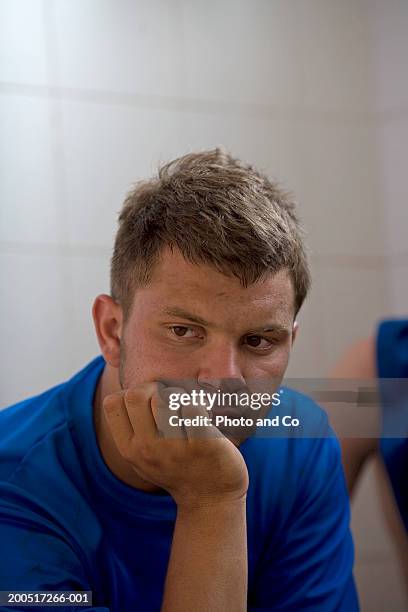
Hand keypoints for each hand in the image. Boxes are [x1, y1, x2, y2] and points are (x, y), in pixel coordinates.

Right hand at [103, 384, 248, 508]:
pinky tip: (205, 416)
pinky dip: (199, 404)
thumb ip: (134, 429)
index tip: (150, 403)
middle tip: (171, 401)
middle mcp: (147, 450)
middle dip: (154, 389)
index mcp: (130, 450)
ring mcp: (174, 449)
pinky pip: (193, 407)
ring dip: (178, 395)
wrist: (212, 499)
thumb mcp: (145, 456)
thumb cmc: (179, 468)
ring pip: (164, 398)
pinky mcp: (203, 444)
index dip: (132, 393)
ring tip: (188, 408)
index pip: (113, 402)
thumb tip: (130, 391)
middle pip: (136, 394)